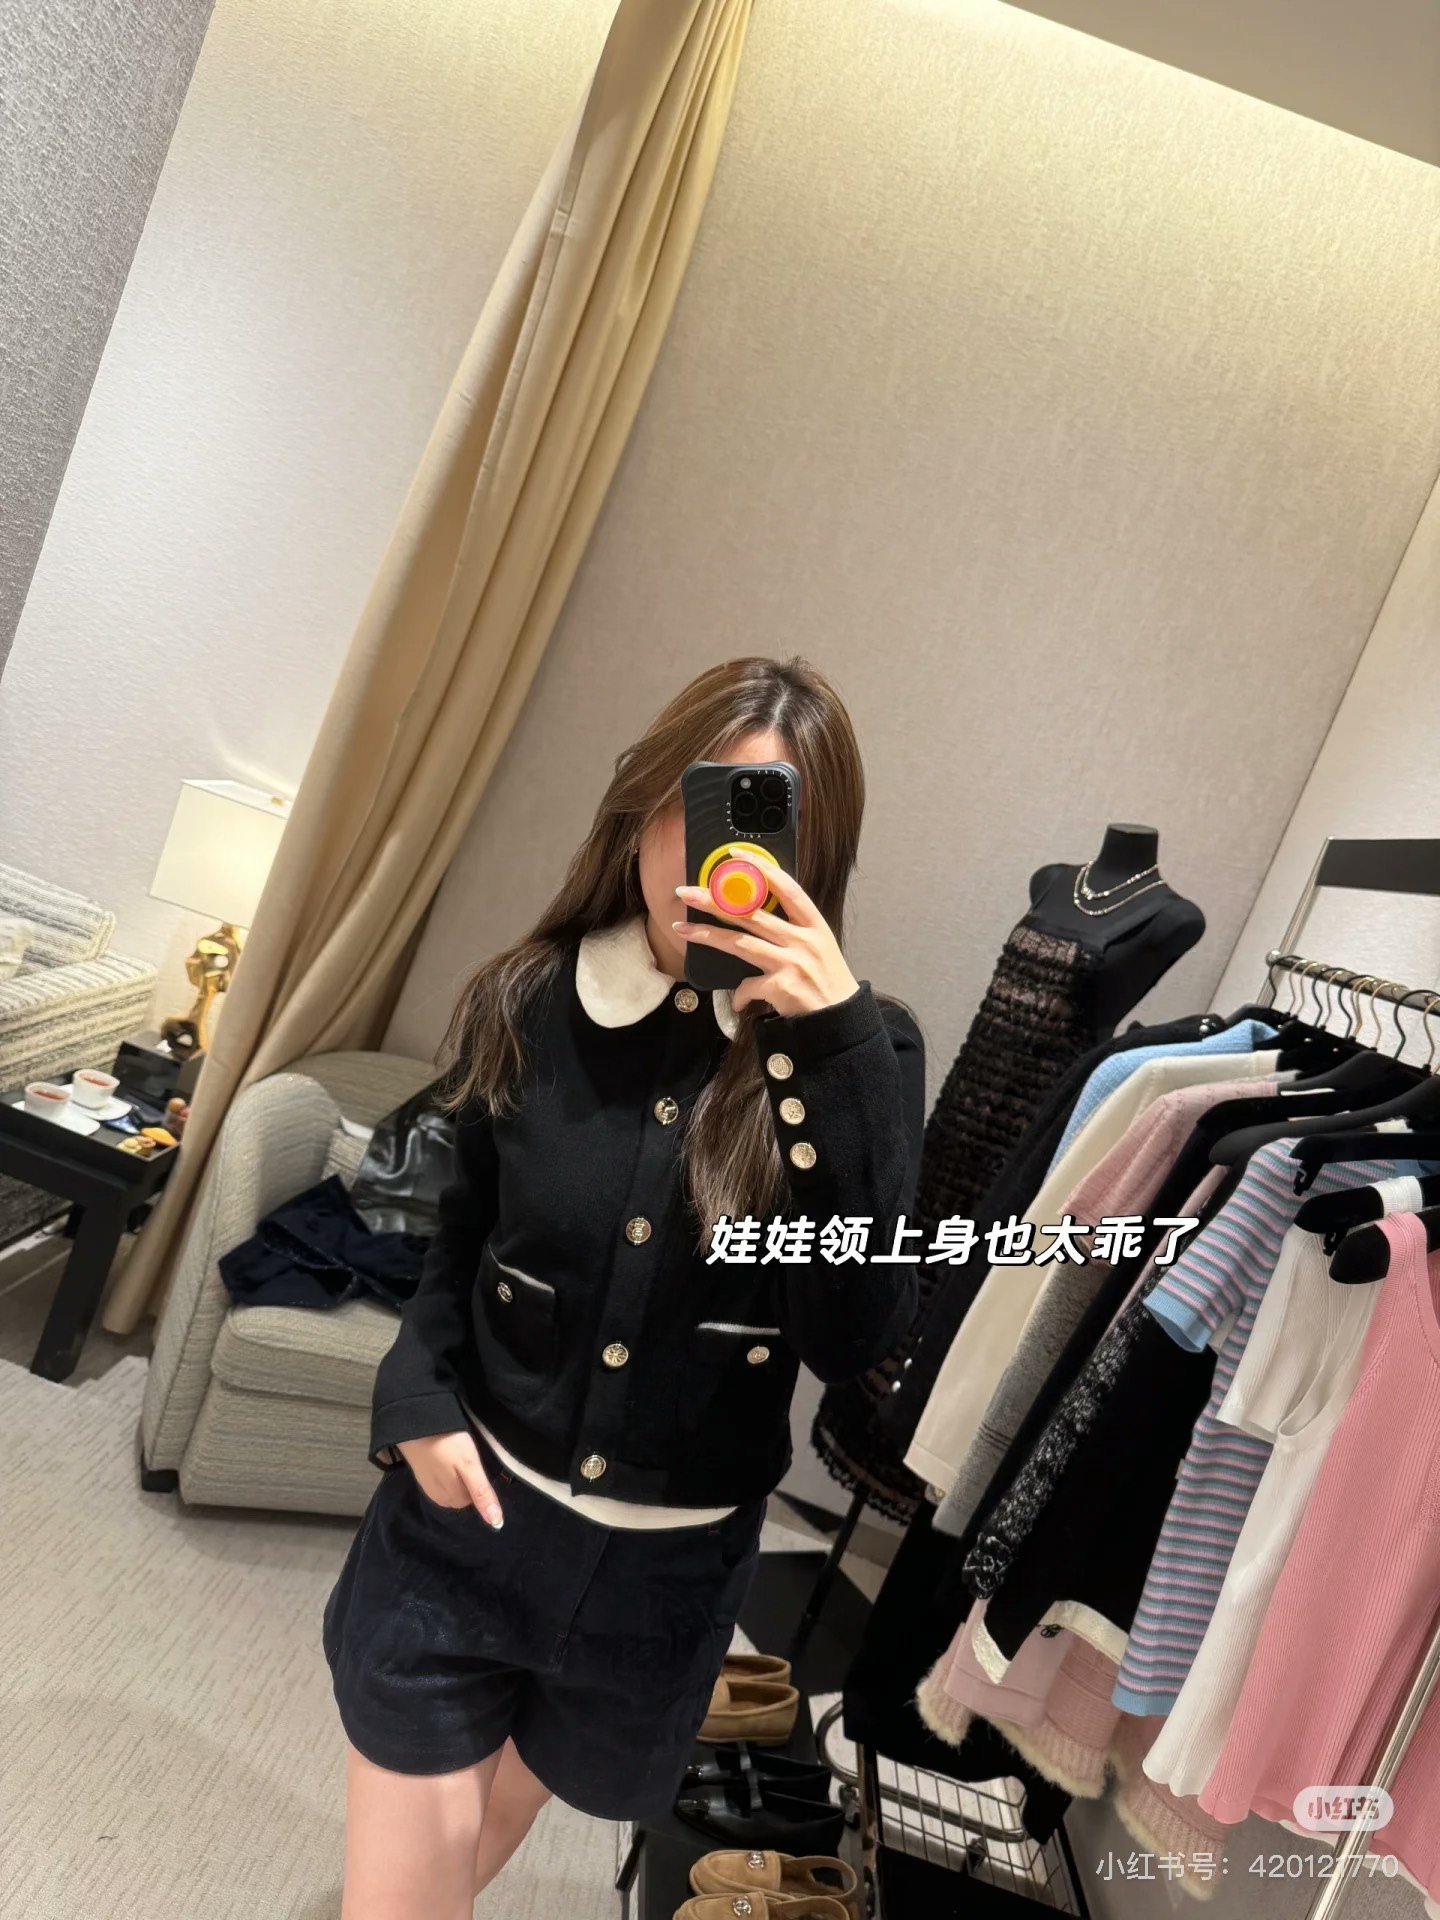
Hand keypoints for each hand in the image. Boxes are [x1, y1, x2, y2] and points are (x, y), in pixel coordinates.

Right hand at [397, 1430, 503, 1527]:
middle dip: (468, 1480)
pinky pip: (441, 1480)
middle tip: (466, 1458)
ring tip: (456, 1455)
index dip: (479, 1481)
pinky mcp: (422, 1475)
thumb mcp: (470, 1467)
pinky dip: (446, 1470)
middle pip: (464, 1495)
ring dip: (457, 1475)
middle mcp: (440, 1499)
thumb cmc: (448, 1444)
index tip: (476, 1465)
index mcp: (452, 1500)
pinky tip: (445, 1455)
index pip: (475, 1500)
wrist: (414, 1425)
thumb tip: (497, 1524)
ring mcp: (429, 1488)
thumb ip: (482, 1493)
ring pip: (453, 1487)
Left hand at [673, 861, 859, 1017]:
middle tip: (688, 892)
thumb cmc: (827, 981)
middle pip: (752, 914)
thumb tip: (754, 917)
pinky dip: (738, 994)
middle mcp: (803, 940)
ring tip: (683, 930)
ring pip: (740, 943)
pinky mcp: (781, 987)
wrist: (841, 1019)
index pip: (787, 888)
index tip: (736, 856)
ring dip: (708, 936)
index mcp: (814, 925)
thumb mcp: (819, 947)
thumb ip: (793, 930)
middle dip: (716, 901)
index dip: (762, 869)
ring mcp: (791, 963)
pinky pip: (747, 986)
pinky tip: (737, 1001)